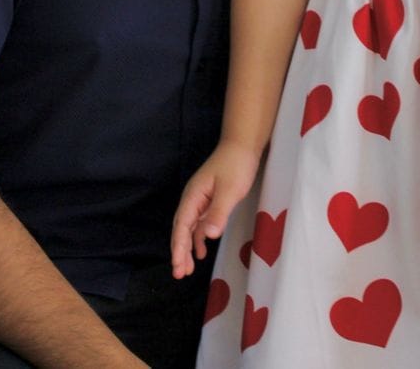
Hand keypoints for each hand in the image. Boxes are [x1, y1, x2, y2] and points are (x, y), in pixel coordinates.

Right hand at [171, 141, 260, 278]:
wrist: (242, 145)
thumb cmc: (236, 165)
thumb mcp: (229, 190)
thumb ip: (219, 213)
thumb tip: (209, 236)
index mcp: (193, 196)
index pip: (181, 226)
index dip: (178, 247)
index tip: (177, 265)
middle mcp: (193, 199)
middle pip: (181, 229)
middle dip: (179, 251)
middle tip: (179, 274)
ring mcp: (201, 200)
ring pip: (190, 228)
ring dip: (187, 248)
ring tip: (187, 268)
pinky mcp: (210, 201)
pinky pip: (199, 223)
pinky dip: (198, 238)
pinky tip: (201, 251)